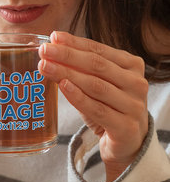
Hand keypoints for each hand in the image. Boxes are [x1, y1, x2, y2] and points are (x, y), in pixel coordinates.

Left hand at [38, 31, 148, 181]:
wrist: (128, 144)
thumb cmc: (110, 108)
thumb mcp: (97, 85)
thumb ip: (80, 69)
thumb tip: (50, 52)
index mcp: (132, 66)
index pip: (99, 50)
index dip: (74, 43)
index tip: (53, 37)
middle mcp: (137, 83)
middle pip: (97, 65)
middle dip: (67, 56)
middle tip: (44, 50)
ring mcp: (133, 106)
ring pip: (95, 86)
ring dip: (67, 73)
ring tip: (45, 66)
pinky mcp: (125, 127)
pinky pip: (97, 109)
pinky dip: (78, 97)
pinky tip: (63, 86)